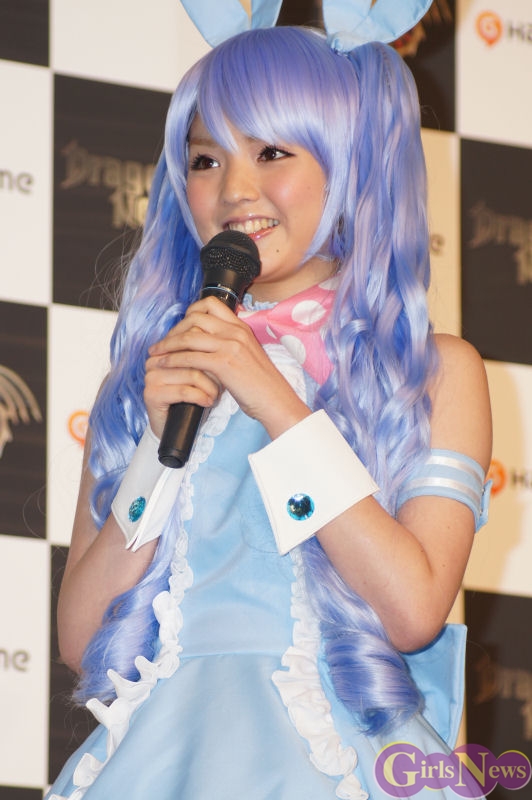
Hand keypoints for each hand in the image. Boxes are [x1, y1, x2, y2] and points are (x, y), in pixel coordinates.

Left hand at [145, 296, 309, 438]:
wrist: (276, 401)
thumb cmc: (261, 385)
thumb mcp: (246, 357)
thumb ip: (228, 346)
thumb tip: (204, 346)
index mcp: (242, 328)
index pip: (210, 305)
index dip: (190, 313)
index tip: (180, 327)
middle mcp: (236, 332)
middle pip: (195, 318)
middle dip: (174, 330)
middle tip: (163, 343)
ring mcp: (230, 346)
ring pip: (189, 336)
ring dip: (168, 345)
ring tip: (156, 354)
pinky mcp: (224, 364)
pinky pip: (190, 357)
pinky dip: (173, 360)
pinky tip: (165, 365)